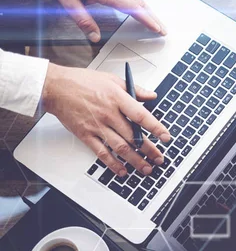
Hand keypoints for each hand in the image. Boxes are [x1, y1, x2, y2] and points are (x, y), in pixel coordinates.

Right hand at [41, 63, 170, 176]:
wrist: (56, 87)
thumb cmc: (83, 82)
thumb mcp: (112, 79)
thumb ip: (135, 89)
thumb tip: (152, 95)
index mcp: (117, 99)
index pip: (141, 116)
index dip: (155, 128)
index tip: (166, 137)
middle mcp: (108, 114)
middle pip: (133, 136)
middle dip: (149, 150)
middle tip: (159, 158)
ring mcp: (97, 126)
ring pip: (120, 147)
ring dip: (135, 160)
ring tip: (146, 168)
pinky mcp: (85, 135)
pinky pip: (101, 152)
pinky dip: (112, 164)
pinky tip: (122, 171)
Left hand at [46, 0, 165, 41]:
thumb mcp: (68, 0)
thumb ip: (83, 20)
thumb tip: (94, 37)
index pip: (131, 8)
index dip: (146, 19)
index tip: (156, 29)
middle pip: (140, 4)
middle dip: (154, 18)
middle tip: (163, 30)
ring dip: (149, 12)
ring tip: (157, 23)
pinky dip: (142, 5)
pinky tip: (143, 10)